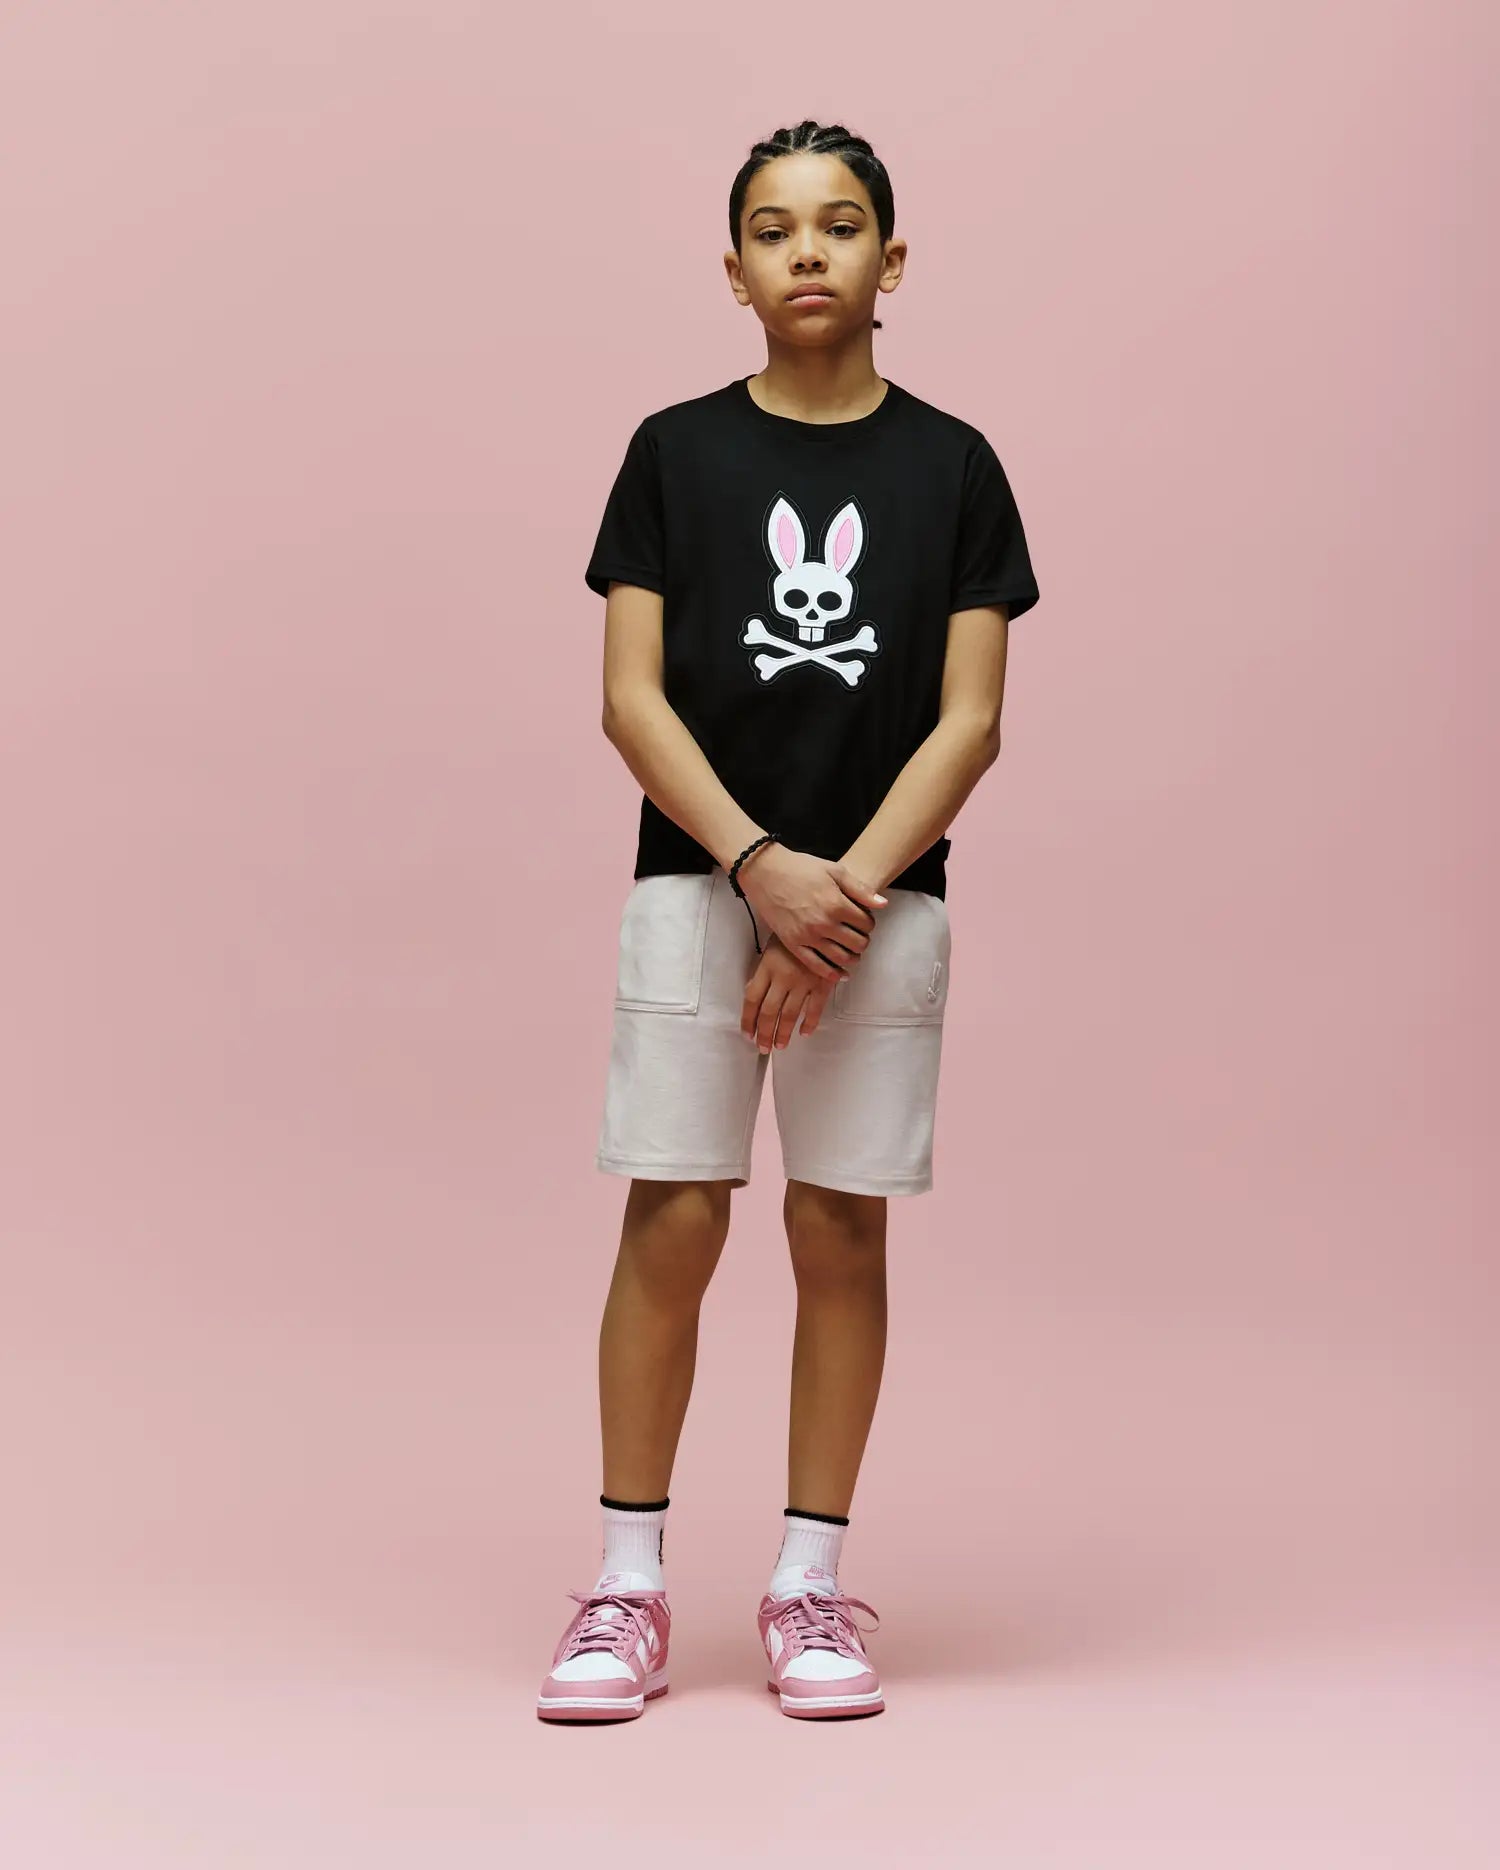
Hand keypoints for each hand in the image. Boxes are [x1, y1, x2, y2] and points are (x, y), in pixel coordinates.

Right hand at [736, 844, 886, 981]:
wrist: (766, 872)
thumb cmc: (801, 868)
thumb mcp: (834, 870)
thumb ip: (860, 889)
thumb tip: (884, 904)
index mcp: (836, 904)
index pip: (866, 924)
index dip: (870, 923)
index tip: (864, 920)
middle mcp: (824, 923)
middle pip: (857, 943)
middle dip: (863, 941)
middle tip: (859, 936)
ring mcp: (808, 936)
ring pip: (841, 958)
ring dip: (852, 958)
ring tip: (852, 953)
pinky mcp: (793, 944)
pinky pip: (816, 966)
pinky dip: (832, 973)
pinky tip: (840, 973)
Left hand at [741, 933, 839, 1052]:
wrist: (821, 922)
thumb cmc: (793, 933)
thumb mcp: (771, 948)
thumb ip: (763, 972)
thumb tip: (753, 995)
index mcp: (767, 966)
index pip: (752, 998)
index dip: (748, 1019)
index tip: (747, 1033)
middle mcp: (784, 976)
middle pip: (769, 1012)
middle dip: (764, 1033)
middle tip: (762, 1047)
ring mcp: (804, 981)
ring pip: (790, 1014)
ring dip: (784, 1033)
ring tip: (779, 1045)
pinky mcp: (823, 983)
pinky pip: (815, 1009)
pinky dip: (810, 1023)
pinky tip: (804, 1032)